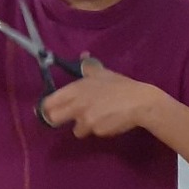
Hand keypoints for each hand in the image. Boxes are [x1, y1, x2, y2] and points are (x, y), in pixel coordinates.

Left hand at [39, 58, 161, 137]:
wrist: (140, 102)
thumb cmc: (121, 86)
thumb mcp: (103, 73)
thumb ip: (88, 67)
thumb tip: (83, 55)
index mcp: (75, 90)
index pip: (48, 102)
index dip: (48, 107)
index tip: (51, 108)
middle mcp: (77, 105)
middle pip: (53, 119)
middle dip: (58, 120)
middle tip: (68, 117)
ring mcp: (86, 120)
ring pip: (76, 129)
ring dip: (83, 126)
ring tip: (97, 117)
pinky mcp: (97, 131)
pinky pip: (93, 133)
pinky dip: (98, 129)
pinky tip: (108, 121)